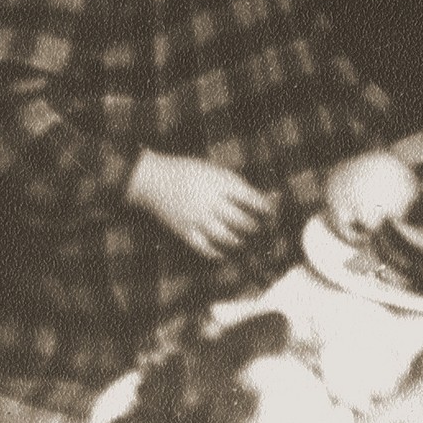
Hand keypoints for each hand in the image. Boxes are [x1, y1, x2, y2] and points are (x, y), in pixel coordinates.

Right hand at [127, 152, 277, 259]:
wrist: (152, 179)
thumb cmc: (186, 170)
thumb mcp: (214, 170)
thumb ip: (236, 183)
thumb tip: (265, 196)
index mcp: (220, 183)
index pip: (252, 199)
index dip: (266, 208)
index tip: (270, 212)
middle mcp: (211, 202)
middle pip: (243, 222)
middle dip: (256, 227)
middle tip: (259, 228)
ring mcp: (198, 219)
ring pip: (228, 238)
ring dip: (241, 241)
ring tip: (244, 239)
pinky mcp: (186, 232)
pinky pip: (207, 249)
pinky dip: (219, 253)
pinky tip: (224, 252)